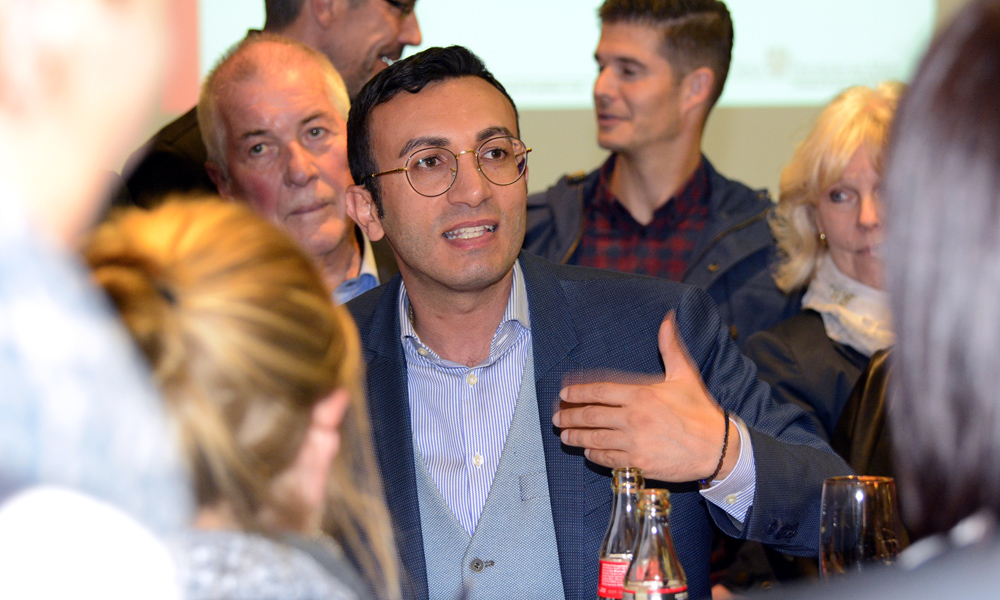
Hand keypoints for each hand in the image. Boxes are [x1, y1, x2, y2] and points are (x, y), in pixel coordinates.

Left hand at [552, 312, 738, 481]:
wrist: (718, 447)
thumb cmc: (700, 411)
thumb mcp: (685, 375)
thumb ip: (670, 347)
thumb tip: (667, 319)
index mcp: (640, 394)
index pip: (599, 391)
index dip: (578, 393)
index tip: (564, 395)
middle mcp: (633, 418)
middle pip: (590, 416)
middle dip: (569, 416)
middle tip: (557, 417)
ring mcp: (634, 442)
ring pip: (594, 439)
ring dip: (576, 437)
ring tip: (565, 435)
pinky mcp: (639, 463)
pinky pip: (608, 459)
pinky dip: (594, 456)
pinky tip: (589, 452)